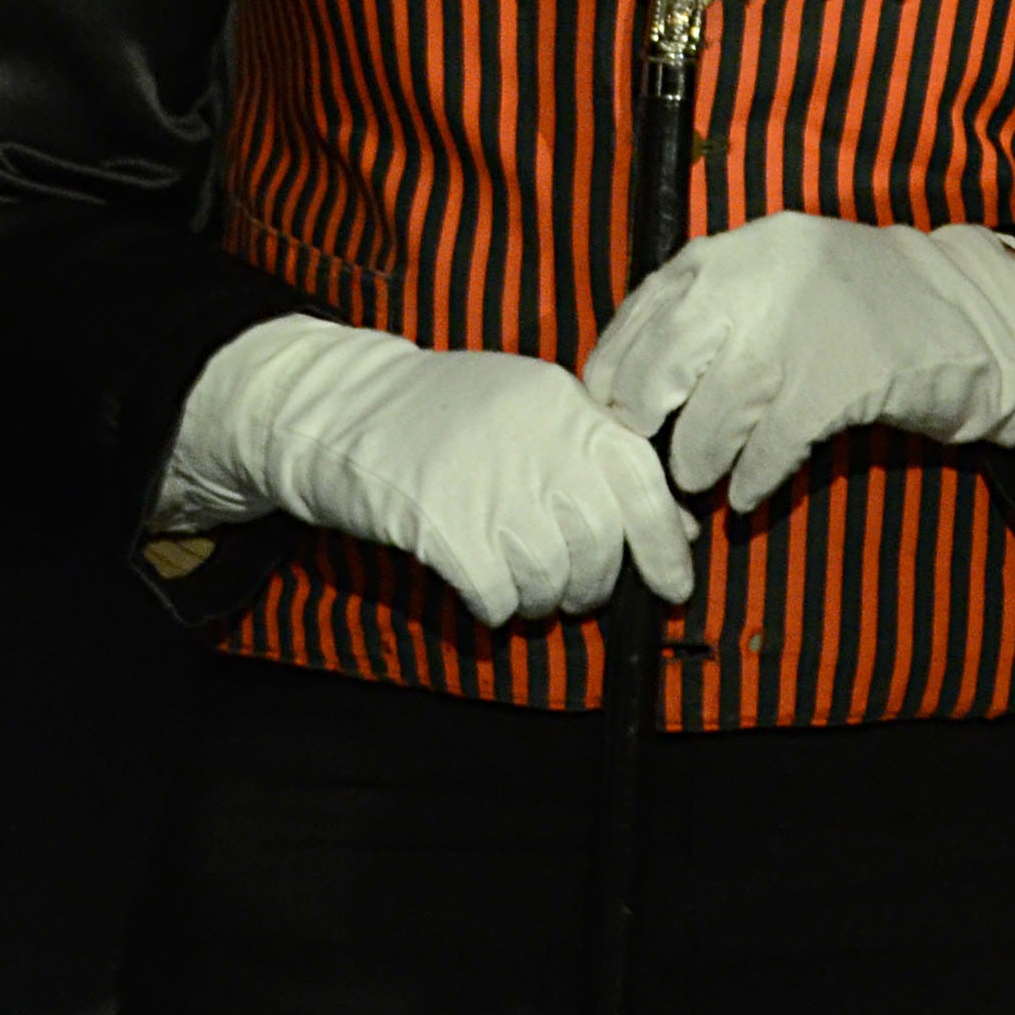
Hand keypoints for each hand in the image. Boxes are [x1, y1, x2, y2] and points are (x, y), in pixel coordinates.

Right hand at [192, 320, 695, 627]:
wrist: (339, 407)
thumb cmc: (440, 414)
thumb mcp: (531, 409)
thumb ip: (598, 458)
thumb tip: (675, 528)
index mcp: (567, 406)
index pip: (642, 480)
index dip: (664, 542)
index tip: (674, 584)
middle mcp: (539, 442)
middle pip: (600, 539)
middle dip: (595, 582)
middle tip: (575, 591)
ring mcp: (490, 484)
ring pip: (552, 573)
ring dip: (543, 599)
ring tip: (524, 590)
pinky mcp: (443, 525)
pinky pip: (497, 594)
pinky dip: (497, 608)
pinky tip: (486, 594)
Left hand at [583, 214, 1014, 511]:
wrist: (971, 315)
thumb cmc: (864, 305)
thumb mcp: (783, 273)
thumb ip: (715, 302)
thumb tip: (632, 374)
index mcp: (738, 249)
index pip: (644, 313)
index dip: (617, 372)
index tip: (613, 412)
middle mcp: (758, 280)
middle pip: (662, 367)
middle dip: (643, 423)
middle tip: (647, 455)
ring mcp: (798, 332)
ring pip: (711, 418)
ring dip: (697, 463)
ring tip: (702, 482)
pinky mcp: (836, 384)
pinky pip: (769, 450)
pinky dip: (752, 480)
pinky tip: (748, 494)